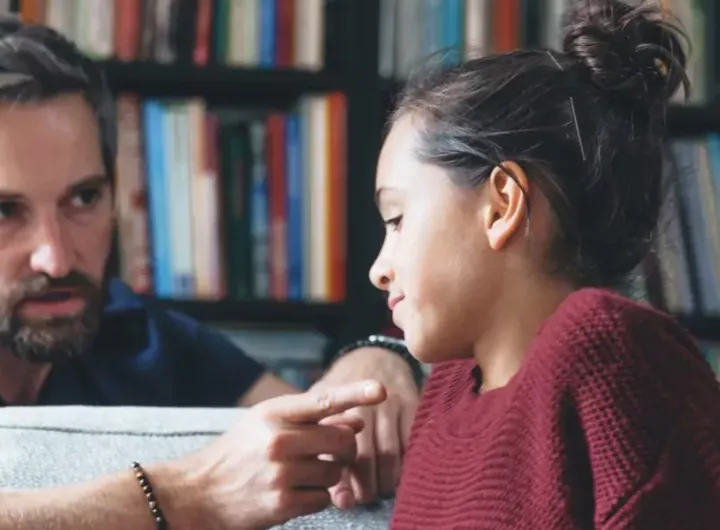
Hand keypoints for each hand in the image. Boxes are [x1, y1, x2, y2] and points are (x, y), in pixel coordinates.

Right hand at [179, 380, 386, 529]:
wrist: (198, 493)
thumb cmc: (239, 453)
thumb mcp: (266, 423)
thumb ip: (311, 419)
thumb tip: (357, 420)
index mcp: (273, 414)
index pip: (323, 400)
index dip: (355, 393)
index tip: (379, 390)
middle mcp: (278, 440)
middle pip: (342, 439)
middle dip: (344, 446)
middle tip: (331, 451)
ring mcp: (281, 473)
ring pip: (336, 471)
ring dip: (329, 474)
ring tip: (302, 473)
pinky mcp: (282, 503)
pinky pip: (324, 497)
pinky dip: (316, 496)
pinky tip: (294, 491)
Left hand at [314, 347, 419, 508]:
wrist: (372, 356)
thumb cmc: (341, 393)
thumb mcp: (322, 411)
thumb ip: (325, 455)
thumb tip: (341, 500)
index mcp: (333, 405)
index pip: (337, 450)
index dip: (343, 479)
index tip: (347, 497)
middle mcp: (362, 402)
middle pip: (366, 455)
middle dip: (367, 484)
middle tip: (366, 496)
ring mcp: (390, 402)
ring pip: (391, 452)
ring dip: (388, 478)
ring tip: (383, 488)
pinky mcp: (413, 402)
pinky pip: (413, 441)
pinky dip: (408, 462)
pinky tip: (401, 472)